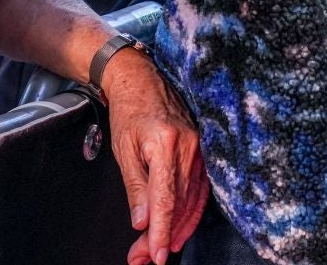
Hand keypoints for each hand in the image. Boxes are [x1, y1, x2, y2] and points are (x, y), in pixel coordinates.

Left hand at [101, 47, 206, 264]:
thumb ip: (136, 187)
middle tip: (143, 257)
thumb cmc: (129, 110)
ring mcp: (200, 149)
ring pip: (192, 202)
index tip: (154, 255)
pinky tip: (178, 229)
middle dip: (162, 236)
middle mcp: (189, 147)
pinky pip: (200, 190)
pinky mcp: (203, 152)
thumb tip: (143, 221)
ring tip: (156, 249)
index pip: (166, 199)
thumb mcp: (123, 149)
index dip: (161, 231)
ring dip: (176, 230)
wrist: (141, 78)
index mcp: (166, 144)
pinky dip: (189, 213)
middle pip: (179, 205)